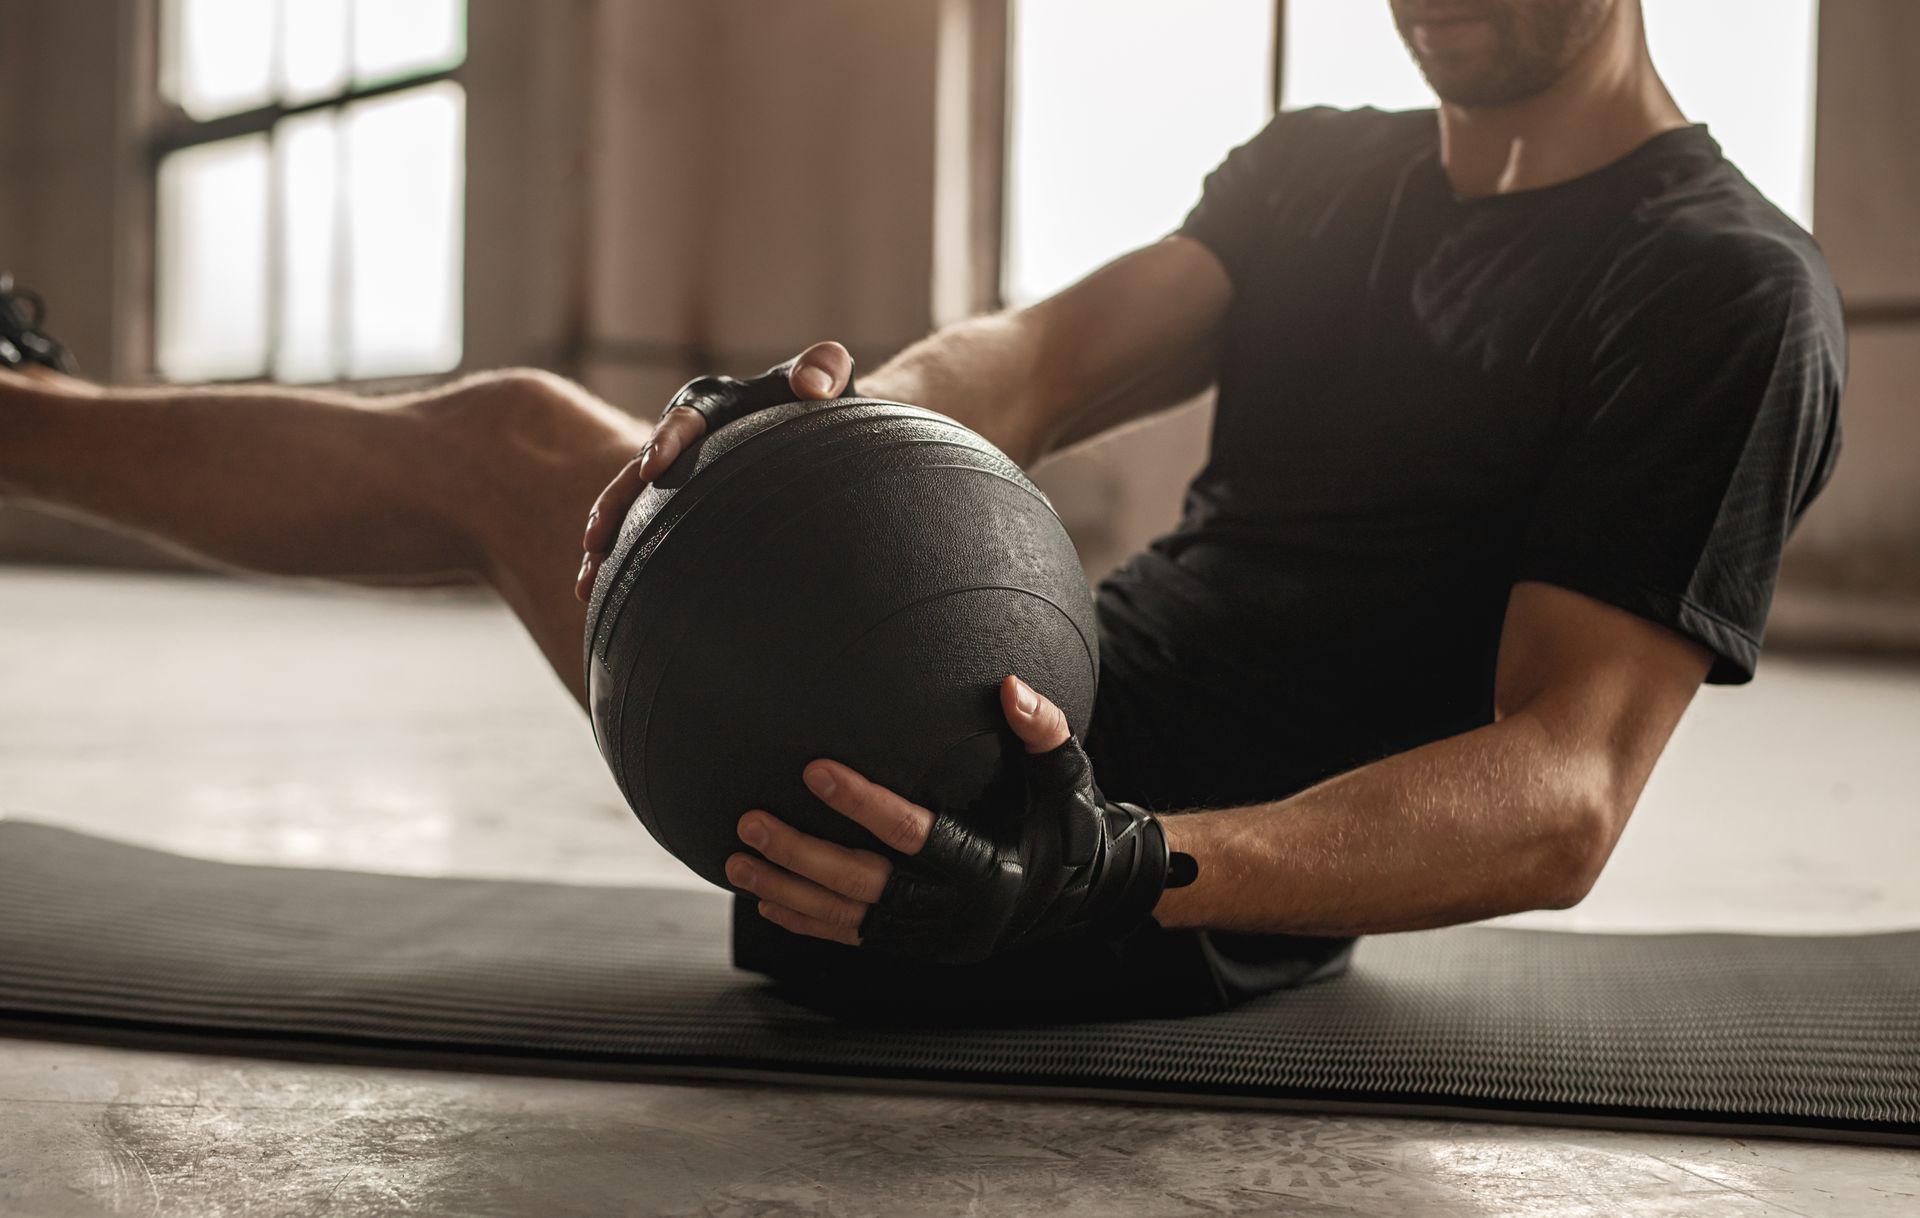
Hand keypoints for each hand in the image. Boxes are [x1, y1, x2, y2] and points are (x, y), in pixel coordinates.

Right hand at [575, 340, 857, 600]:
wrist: (820, 429)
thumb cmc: (824, 404)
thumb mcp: (830, 379)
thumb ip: (825, 368)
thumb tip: (812, 389)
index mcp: (712, 407)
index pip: (683, 421)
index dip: (665, 442)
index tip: (653, 469)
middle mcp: (683, 441)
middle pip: (637, 474)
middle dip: (614, 505)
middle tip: (596, 538)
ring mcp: (678, 478)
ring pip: (631, 510)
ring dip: (607, 544)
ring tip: (588, 583)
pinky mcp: (679, 508)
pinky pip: (645, 535)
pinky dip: (625, 564)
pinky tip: (606, 600)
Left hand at [726, 676, 1192, 964]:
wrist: (1085, 894)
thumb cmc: (1070, 822)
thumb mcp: (1066, 776)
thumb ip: (1040, 731)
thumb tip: (1011, 686)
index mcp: (990, 870)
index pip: (914, 835)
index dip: (861, 804)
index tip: (813, 771)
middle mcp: (956, 914)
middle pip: (864, 886)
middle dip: (802, 857)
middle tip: (751, 821)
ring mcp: (933, 938)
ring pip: (848, 918)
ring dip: (788, 891)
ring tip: (737, 859)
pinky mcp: (918, 947)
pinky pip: (854, 937)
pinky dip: (809, 920)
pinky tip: (767, 899)